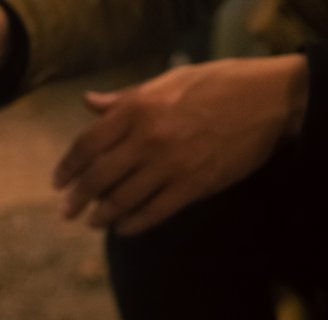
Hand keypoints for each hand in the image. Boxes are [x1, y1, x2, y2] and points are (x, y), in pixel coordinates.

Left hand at [53, 55, 308, 234]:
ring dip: (101, 215)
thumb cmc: (216, 85)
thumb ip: (125, 98)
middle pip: (98, 177)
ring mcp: (170, 164)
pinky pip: (153, 212)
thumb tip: (89, 103)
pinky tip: (123, 229)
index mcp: (137, 110)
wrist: (269, 99)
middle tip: (66, 212)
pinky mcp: (193, 185)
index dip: (67, 167)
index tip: (58, 182)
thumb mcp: (167, 82)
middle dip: (77, 199)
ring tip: (92, 222)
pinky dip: (133, 224)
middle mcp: (147, 138)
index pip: (87, 144)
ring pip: (122, 200)